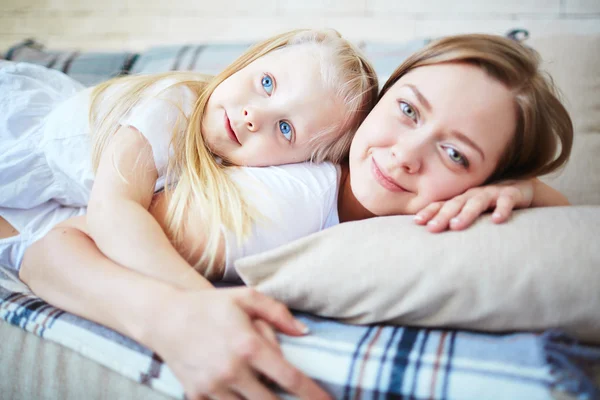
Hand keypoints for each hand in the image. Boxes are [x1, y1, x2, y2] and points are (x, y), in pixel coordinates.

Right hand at [149, 287, 330, 399]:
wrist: (164, 317)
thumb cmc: (210, 305)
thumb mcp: (246, 297)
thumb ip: (278, 313)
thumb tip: (305, 333)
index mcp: (249, 345)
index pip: (290, 379)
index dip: (313, 395)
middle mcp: (232, 370)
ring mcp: (212, 386)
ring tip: (272, 396)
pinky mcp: (196, 396)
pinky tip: (245, 396)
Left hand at [414, 180, 534, 232]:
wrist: (522, 188)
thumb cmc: (491, 204)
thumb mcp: (472, 212)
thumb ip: (456, 221)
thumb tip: (433, 237)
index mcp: (462, 199)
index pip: (442, 205)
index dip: (429, 212)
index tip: (416, 222)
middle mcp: (473, 194)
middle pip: (455, 204)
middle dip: (442, 216)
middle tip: (432, 229)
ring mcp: (492, 193)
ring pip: (476, 202)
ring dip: (466, 214)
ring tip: (456, 226)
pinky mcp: (511, 194)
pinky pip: (506, 201)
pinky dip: (502, 209)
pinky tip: (498, 220)